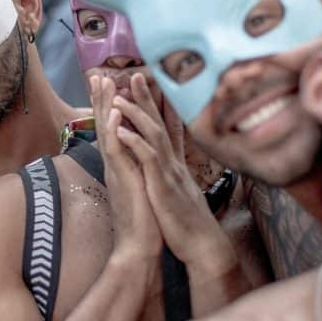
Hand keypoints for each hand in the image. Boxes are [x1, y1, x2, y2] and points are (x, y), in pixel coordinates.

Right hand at [90, 76, 161, 258]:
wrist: (139, 247)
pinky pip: (116, 152)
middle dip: (101, 98)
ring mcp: (116, 170)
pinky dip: (114, 131)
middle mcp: (115, 163)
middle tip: (97, 73)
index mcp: (120, 163)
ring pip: (107, 132)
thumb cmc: (143, 220)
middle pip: (105, 124)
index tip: (108, 82)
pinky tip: (114, 114)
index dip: (108, 105)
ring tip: (102, 81)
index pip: (113, 128)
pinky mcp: (121, 180)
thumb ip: (135, 168)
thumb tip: (135, 155)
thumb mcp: (140, 186)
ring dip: (104, 106)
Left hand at [112, 74, 234, 274]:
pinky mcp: (164, 186)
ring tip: (119, 97)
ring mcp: (170, 172)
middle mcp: (173, 162)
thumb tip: (168, 169)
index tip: (144, 86)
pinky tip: (121, 131)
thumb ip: (172, 177)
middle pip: (159, 123)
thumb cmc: (188, 223)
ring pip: (153, 135)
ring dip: (136, 114)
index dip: (155, 105)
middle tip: (133, 74)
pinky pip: (149, 159)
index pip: (164, 128)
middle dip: (146, 98)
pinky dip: (135, 143)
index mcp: (174, 164)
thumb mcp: (177, 193)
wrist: (202, 246)